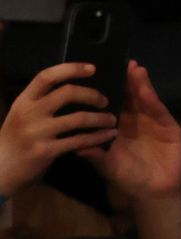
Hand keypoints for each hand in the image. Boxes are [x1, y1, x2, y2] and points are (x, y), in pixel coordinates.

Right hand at [0, 62, 115, 197]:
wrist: (0, 170)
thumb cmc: (16, 139)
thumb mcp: (22, 114)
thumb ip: (40, 101)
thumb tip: (71, 86)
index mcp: (23, 101)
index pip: (46, 76)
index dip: (70, 69)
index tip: (92, 68)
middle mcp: (29, 113)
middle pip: (67, 93)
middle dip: (92, 94)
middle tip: (105, 100)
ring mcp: (37, 132)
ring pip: (78, 118)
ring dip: (100, 118)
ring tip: (112, 119)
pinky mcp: (46, 150)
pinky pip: (79, 140)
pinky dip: (98, 137)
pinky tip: (109, 135)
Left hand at [82, 61, 180, 203]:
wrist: (154, 192)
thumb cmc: (129, 178)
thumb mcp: (107, 165)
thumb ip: (94, 153)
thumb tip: (74, 143)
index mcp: (117, 127)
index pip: (109, 104)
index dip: (104, 90)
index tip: (94, 75)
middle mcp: (134, 120)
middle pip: (127, 96)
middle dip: (122, 80)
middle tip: (115, 62)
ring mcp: (152, 121)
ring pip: (143, 98)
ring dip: (137, 83)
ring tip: (131, 68)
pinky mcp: (169, 125)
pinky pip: (158, 108)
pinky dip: (151, 96)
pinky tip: (144, 86)